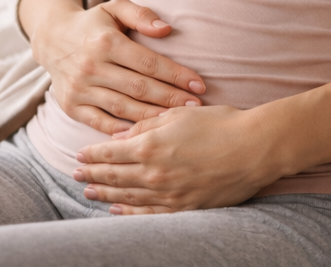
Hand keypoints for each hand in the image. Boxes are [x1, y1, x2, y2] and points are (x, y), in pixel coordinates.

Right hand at [18, 0, 205, 132]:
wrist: (51, 38)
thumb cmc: (93, 24)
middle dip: (171, 99)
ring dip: (153, 117)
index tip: (199, 85)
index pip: (148, 62)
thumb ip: (140, 14)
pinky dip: (123, 131)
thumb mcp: (114, 8)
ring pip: (123, 109)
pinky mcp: (71, 106)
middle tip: (195, 107)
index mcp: (105, 41)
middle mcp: (90, 66)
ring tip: (177, 122)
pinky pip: (101, 124)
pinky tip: (145, 134)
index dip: (176, 75)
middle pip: (139, 88)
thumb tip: (166, 29)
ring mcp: (79, 88)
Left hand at [73, 104, 274, 213]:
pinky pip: (149, 214)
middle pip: (113, 176)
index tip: (79, 155)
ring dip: (105, 194)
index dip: (92, 155)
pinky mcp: (185, 208)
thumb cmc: (219, 123)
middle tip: (75, 174)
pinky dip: (130, 213)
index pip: (110, 153)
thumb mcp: (178, 116)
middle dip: (92, 175)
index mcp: (150, 145)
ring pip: (127, 197)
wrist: (255, 149)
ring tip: (89, 192)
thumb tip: (120, 136)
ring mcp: (169, 194)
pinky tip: (117, 210)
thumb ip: (145, 125)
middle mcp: (154, 173)